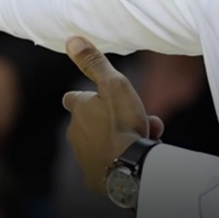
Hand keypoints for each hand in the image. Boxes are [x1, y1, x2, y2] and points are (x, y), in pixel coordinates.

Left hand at [61, 36, 164, 193]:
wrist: (130, 169)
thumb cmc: (123, 124)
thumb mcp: (114, 85)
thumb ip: (94, 63)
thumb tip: (71, 39)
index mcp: (80, 110)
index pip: (73, 98)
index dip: (85, 96)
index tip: (97, 97)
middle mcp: (75, 133)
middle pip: (91, 122)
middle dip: (111, 120)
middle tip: (137, 120)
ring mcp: (83, 157)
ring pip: (102, 143)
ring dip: (120, 139)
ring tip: (146, 139)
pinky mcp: (94, 178)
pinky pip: (107, 165)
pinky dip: (119, 161)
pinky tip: (137, 159)